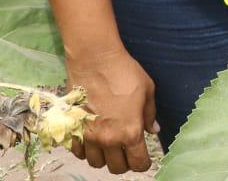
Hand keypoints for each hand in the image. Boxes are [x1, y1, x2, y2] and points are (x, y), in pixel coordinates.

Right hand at [66, 46, 157, 172]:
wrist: (95, 59)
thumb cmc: (124, 72)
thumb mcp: (147, 90)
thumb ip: (150, 114)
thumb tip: (153, 130)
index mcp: (131, 132)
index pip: (138, 163)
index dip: (143, 163)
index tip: (143, 158)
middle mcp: (109, 139)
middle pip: (116, 168)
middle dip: (124, 162)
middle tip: (126, 150)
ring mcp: (89, 136)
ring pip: (96, 163)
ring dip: (104, 157)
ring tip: (108, 144)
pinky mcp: (74, 129)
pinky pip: (78, 152)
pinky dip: (85, 150)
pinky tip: (91, 139)